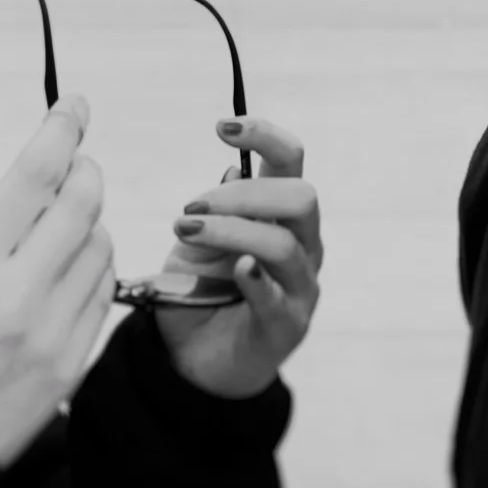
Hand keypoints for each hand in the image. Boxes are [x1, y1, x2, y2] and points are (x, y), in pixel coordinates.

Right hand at [0, 98, 117, 468]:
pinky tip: (76, 270)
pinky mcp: (70, 367)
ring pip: (102, 248)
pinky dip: (96, 270)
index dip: (61, 129)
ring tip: (69, 225)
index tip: (74, 107)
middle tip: (78, 165)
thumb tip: (43, 191)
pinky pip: (103, 297)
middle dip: (85, 173)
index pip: (34, 174)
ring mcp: (50, 333)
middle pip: (81, 204)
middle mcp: (16, 293)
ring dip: (93, 222)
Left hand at [152, 116, 320, 399]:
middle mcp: (302, 245)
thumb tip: (231, 165)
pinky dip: (255, 280)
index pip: (290, 161)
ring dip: (231, 231)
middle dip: (243, 193)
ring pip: (284, 245)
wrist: (195, 360)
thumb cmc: (200, 293)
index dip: (264, 136)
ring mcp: (300, 286)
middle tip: (191, 208)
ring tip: (184, 232)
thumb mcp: (196, 243)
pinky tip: (236, 270)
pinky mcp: (287, 325)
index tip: (222, 127)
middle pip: (300, 197)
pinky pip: (277, 298)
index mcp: (282, 215)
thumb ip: (215, 210)